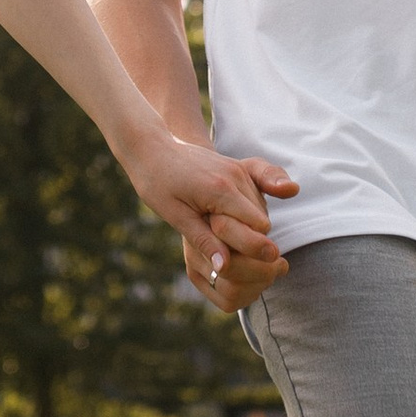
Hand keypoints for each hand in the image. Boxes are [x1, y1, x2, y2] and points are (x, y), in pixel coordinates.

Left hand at [130, 131, 295, 310]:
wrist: (153, 148)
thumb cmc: (158, 183)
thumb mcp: (175, 216)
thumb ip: (203, 241)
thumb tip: (222, 268)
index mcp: (221, 190)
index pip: (258, 228)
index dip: (248, 246)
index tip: (228, 255)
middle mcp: (236, 176)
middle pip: (263, 220)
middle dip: (248, 237)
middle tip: (217, 242)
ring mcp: (238, 169)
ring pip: (262, 209)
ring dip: (246, 224)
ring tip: (214, 227)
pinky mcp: (237, 167)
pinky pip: (254, 196)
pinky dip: (244, 211)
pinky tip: (218, 214)